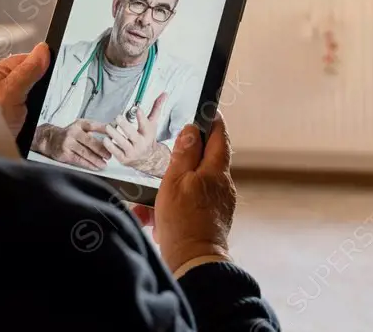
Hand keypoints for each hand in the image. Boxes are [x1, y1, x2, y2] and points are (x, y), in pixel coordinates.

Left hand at [0, 42, 49, 136]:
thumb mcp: (12, 91)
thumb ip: (28, 70)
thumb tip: (42, 50)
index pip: (20, 60)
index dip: (36, 61)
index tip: (52, 62)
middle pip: (26, 79)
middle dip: (37, 85)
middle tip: (41, 91)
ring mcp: (5, 107)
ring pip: (29, 97)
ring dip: (36, 103)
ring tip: (36, 108)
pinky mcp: (12, 122)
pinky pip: (29, 113)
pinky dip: (34, 117)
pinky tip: (34, 120)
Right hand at [32, 119, 111, 169]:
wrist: (51, 139)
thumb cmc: (69, 134)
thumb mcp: (80, 127)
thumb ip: (94, 130)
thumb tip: (111, 134)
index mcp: (80, 124)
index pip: (93, 126)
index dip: (104, 130)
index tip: (113, 135)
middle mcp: (73, 132)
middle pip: (90, 141)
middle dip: (102, 149)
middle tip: (109, 155)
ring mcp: (68, 143)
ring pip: (85, 152)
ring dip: (96, 159)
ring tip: (104, 163)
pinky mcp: (65, 153)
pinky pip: (79, 160)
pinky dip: (88, 164)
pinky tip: (94, 166)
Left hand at [103, 92, 169, 176]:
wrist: (148, 159)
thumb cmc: (148, 138)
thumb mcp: (153, 123)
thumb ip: (156, 108)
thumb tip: (164, 94)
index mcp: (148, 133)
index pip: (145, 124)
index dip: (141, 117)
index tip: (137, 109)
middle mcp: (140, 143)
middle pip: (132, 134)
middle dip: (125, 125)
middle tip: (118, 117)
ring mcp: (132, 152)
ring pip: (122, 143)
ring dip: (114, 135)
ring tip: (109, 127)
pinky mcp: (124, 158)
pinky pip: (116, 152)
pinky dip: (110, 146)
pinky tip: (105, 139)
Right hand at [152, 111, 235, 275]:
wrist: (194, 262)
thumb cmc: (182, 222)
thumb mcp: (175, 182)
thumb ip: (185, 154)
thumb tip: (192, 129)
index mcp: (216, 171)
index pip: (219, 137)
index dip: (213, 122)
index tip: (208, 111)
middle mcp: (223, 185)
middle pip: (206, 161)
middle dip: (184, 161)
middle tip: (166, 161)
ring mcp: (220, 203)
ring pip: (195, 185)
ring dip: (173, 189)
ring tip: (150, 203)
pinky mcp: (214, 219)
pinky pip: (193, 204)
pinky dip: (176, 206)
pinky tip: (156, 218)